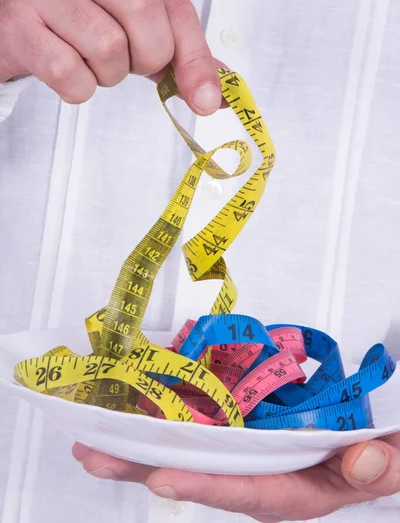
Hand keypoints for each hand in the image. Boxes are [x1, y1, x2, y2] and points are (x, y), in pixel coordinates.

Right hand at [0, 0, 221, 113]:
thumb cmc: (69, 16)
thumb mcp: (124, 19)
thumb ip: (171, 50)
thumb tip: (215, 89)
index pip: (173, 4)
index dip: (195, 57)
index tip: (206, 98)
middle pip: (144, 12)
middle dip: (147, 57)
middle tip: (129, 64)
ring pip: (107, 46)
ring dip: (108, 75)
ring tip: (90, 63)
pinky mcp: (18, 26)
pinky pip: (70, 74)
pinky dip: (78, 88)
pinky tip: (67, 72)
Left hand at [72, 433, 399, 520]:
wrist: (382, 423)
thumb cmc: (384, 444)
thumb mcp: (394, 456)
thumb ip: (382, 466)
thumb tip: (363, 463)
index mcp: (300, 487)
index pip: (249, 491)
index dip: (206, 486)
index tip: (162, 480)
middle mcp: (266, 469)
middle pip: (202, 473)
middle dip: (146, 467)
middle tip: (94, 457)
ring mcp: (253, 444)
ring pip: (195, 445)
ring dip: (147, 439)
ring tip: (97, 434)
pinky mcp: (249, 420)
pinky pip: (206, 418)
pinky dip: (172, 411)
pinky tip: (139, 403)